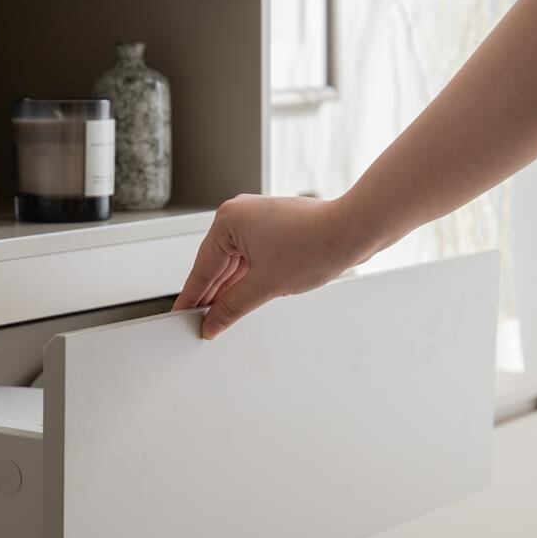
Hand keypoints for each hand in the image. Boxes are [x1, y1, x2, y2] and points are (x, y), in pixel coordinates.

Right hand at [172, 194, 372, 338]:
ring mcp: (258, 219)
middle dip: (211, 295)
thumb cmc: (316, 244)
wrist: (355, 230)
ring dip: (230, 289)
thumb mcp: (265, 286)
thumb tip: (212, 323)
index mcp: (228, 220)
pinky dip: (247, 279)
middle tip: (199, 323)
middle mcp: (239, 214)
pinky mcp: (275, 228)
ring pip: (235, 263)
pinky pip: (251, 258)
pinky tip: (242, 298)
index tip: (181, 316)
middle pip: (217, 265)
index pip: (202, 268)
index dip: (192, 297)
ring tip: (221, 317)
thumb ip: (232, 308)